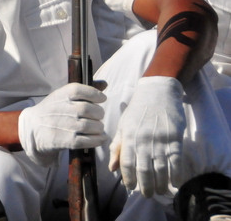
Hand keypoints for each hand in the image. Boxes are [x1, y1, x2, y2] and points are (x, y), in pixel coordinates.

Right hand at [18, 83, 106, 165]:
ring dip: (99, 128)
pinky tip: (99, 137)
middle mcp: (61, 109)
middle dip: (99, 113)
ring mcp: (63, 125)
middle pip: (88, 109)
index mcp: (60, 95)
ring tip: (98, 127)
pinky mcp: (65, 141)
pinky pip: (87, 141)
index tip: (101, 99)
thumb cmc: (52, 111)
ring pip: (90, 126)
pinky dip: (97, 139)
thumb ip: (84, 90)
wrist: (32, 129)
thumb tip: (104, 84)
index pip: (80, 90)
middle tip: (99, 116)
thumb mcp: (62, 96)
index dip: (95, 94)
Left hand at [109, 76, 184, 196]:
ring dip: (160, 184)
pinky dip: (176, 174)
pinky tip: (175, 182)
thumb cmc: (137, 109)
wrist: (157, 92)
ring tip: (159, 191)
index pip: (126, 163)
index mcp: (128, 136)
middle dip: (145, 185)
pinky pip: (176, 161)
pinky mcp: (175, 138)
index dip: (128, 178)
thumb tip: (112, 168)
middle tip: (146, 194)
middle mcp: (143, 140)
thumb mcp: (123, 125)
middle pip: (143, 169)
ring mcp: (160, 139)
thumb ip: (117, 146)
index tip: (131, 187)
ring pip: (160, 168)